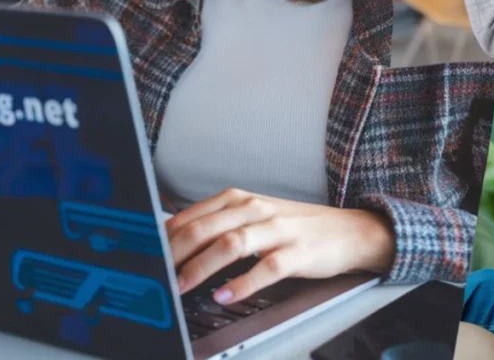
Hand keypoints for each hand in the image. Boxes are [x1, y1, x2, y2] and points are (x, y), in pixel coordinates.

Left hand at [166, 188, 394, 303]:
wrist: (348, 231)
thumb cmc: (295, 226)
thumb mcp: (253, 215)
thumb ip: (216, 224)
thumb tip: (170, 238)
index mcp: (239, 199)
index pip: (192, 216)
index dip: (164, 238)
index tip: (145, 256)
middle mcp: (256, 209)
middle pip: (206, 228)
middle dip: (175, 253)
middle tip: (156, 274)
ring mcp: (278, 229)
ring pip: (231, 244)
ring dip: (201, 267)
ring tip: (181, 286)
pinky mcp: (298, 252)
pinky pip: (266, 267)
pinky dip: (241, 283)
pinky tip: (224, 294)